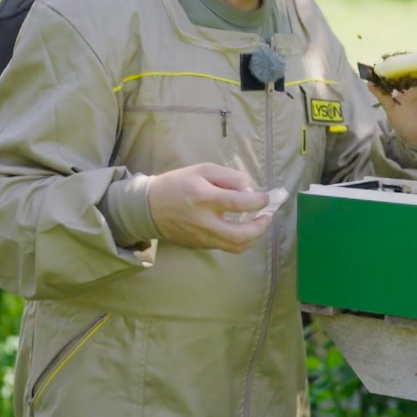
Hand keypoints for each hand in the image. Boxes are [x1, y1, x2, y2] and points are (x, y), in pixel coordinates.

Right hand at [146, 163, 272, 251]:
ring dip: (253, 237)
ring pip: (235, 246)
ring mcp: (201, 237)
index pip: (238, 204)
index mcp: (204, 198)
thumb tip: (250, 189)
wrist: (148, 207)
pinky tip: (242, 228)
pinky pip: (225, 247)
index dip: (258, 202)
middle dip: (260, 228)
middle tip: (267, 217)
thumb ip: (229, 177)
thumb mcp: (203, 170)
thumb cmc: (178, 184)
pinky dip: (239, 239)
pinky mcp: (199, 246)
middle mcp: (204, 222)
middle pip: (240, 235)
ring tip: (258, 224)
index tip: (266, 197)